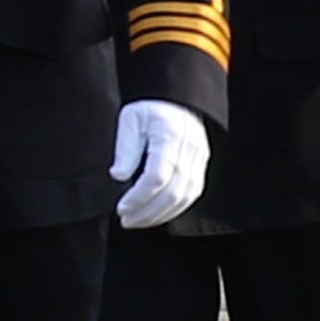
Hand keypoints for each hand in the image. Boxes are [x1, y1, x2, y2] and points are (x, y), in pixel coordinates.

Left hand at [111, 98, 212, 230]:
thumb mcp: (130, 119)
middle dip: (148, 211)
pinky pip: (192, 193)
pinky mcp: (201, 166)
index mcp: (170, 137)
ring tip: (137, 221)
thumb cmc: (149, 108)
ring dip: (160, 214)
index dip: (139, 196)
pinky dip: (174, 208)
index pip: (157, 176)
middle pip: (172, 191)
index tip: (121, 208)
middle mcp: (189, 150)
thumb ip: (125, 147)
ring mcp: (199, 159)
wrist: (177, 99)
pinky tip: (156, 214)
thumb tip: (118, 176)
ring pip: (185, 196)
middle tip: (126, 220)